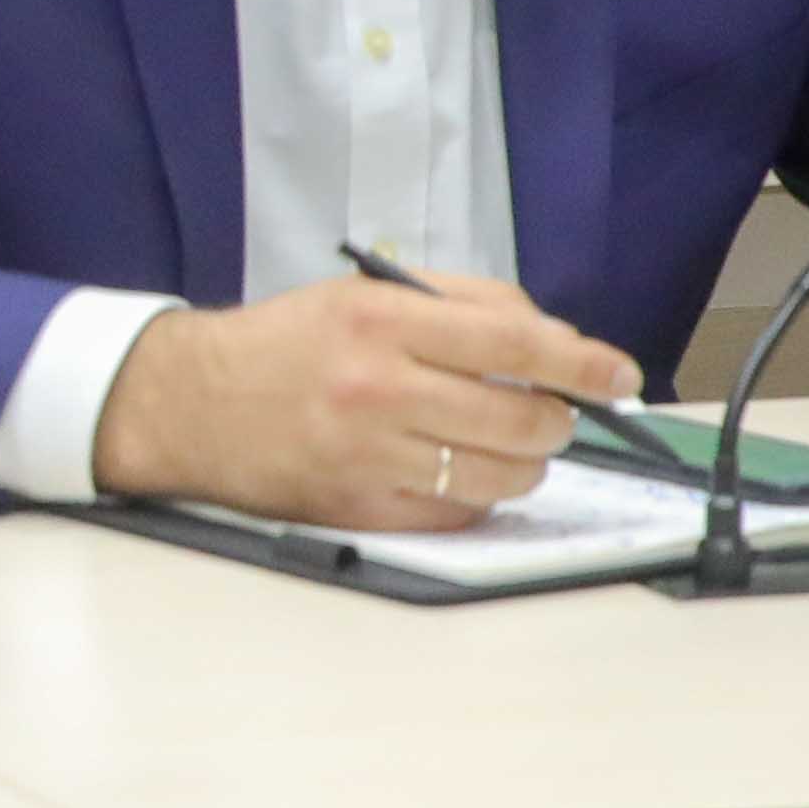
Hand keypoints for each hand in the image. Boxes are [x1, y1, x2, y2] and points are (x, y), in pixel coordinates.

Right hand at [93, 272, 640, 529]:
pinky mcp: (360, 507)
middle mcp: (378, 386)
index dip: (583, 362)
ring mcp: (369, 454)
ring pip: (501, 475)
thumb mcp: (360, 295)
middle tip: (546, 415)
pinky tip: (451, 471)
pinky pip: (458, 512)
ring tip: (499, 445)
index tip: (620, 374)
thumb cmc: (283, 345)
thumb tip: (550, 340)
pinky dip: (473, 495)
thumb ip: (456, 305)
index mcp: (381, 319)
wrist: (188, 403)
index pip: (515, 343)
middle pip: (521, 420)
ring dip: (522, 463)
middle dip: (556, 420)